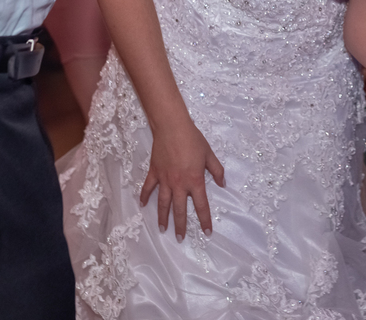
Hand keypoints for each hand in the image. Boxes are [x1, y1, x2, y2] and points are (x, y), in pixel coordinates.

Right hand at [140, 120, 225, 240]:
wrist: (172, 127)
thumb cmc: (193, 139)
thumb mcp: (209, 154)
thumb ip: (217, 170)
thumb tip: (223, 184)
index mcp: (195, 181)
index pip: (201, 205)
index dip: (204, 220)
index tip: (206, 232)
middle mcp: (179, 184)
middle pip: (180, 210)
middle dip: (180, 225)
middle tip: (180, 238)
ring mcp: (165, 180)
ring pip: (163, 203)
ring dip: (162, 217)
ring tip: (162, 229)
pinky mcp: (154, 172)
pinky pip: (148, 188)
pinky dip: (145, 197)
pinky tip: (143, 205)